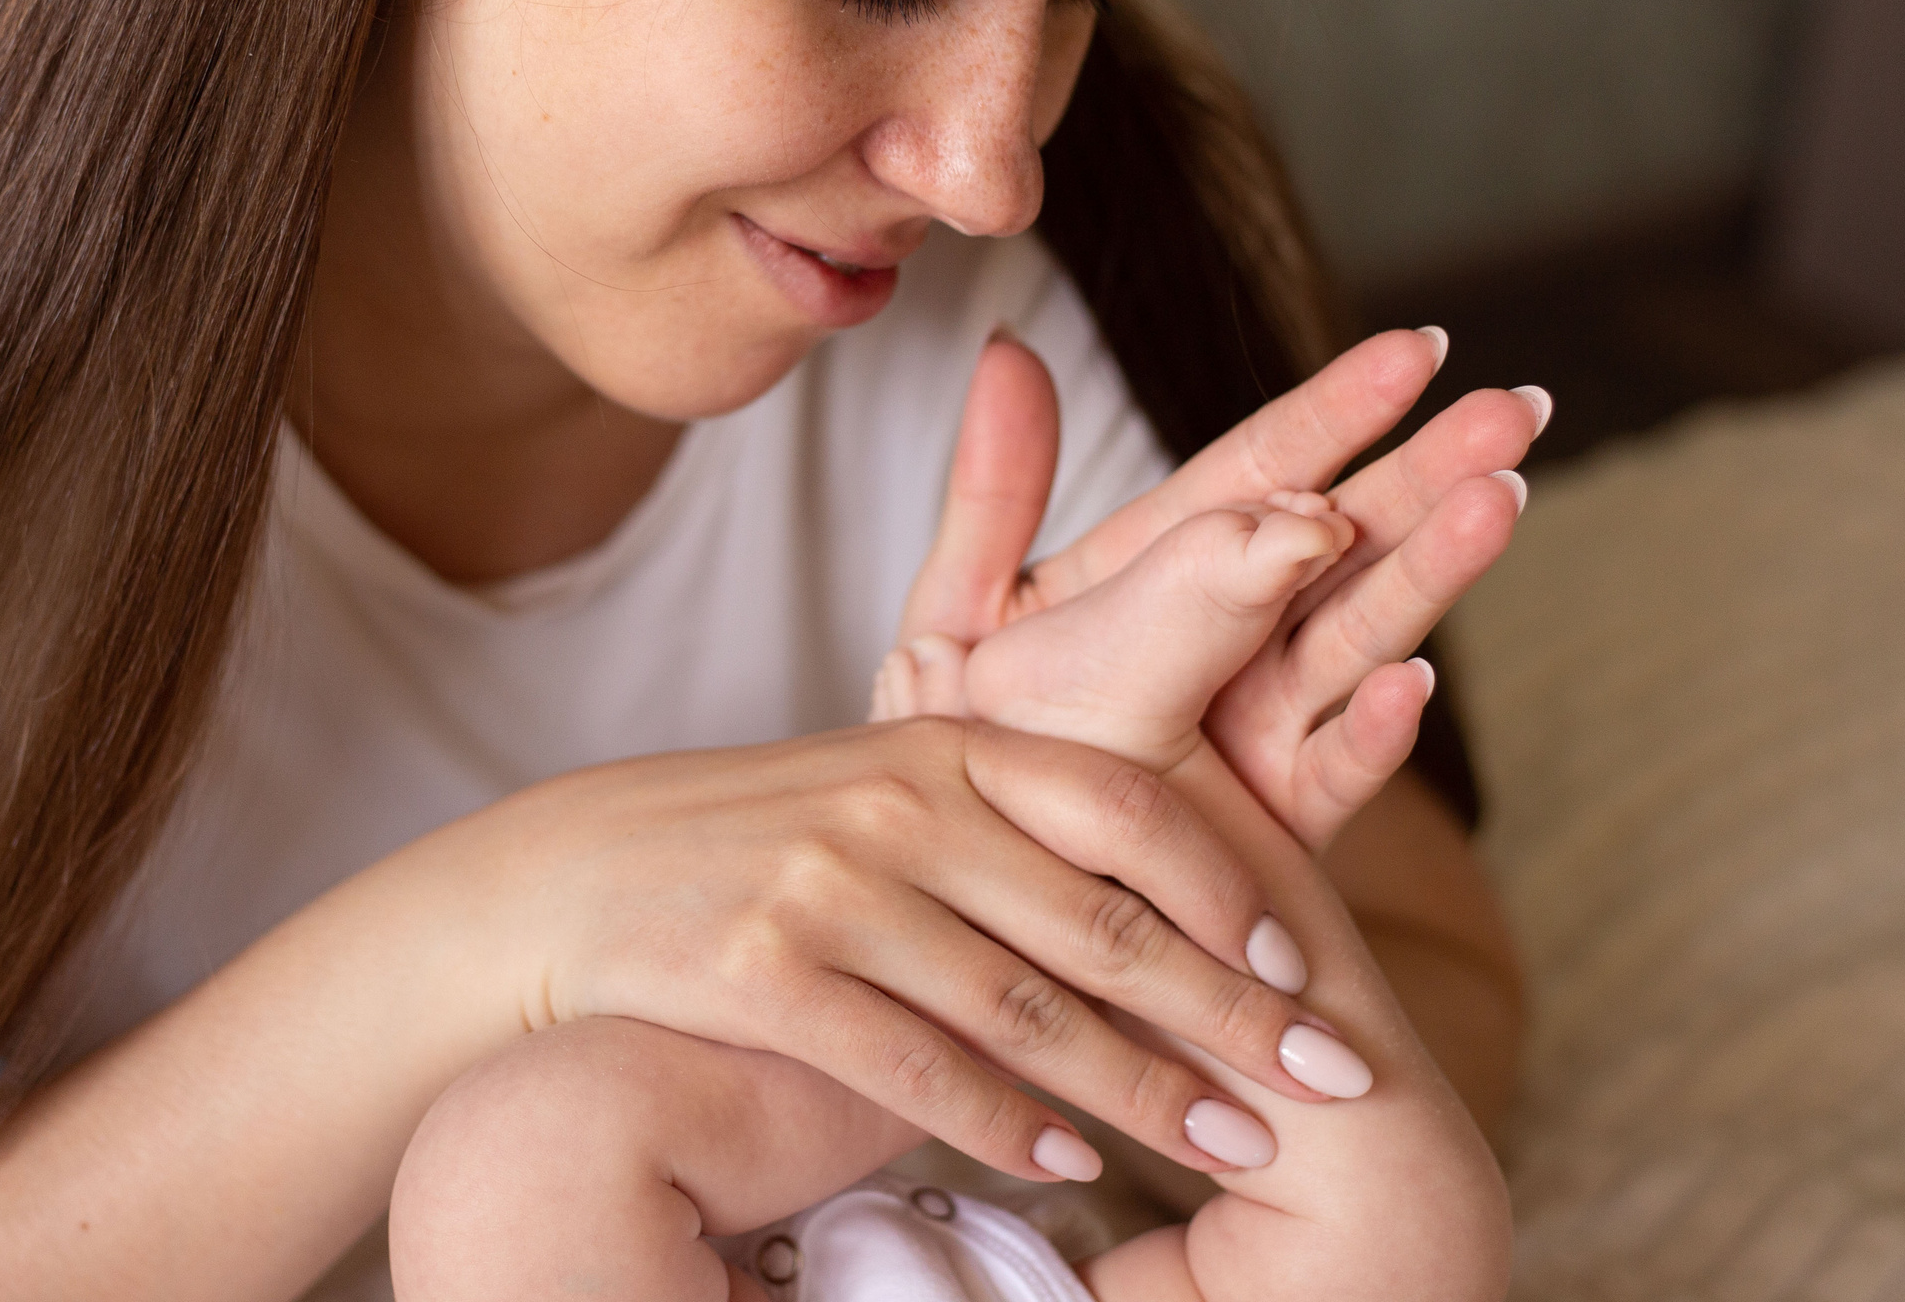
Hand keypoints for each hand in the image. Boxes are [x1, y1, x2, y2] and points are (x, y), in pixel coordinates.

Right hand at [441, 718, 1375, 1184]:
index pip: (1123, 802)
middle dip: (1229, 1007)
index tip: (1304, 963)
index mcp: (945, 741)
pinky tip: (1072, 1165)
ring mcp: (828, 884)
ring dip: (1140, 1085)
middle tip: (1328, 1074)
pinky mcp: (763, 969)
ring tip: (1234, 1145)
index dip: (1227, 883)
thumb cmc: (758, 836)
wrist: (575, 874)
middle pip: (1100, 916)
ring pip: (1022, 1002)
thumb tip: (1163, 893)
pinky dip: (1002, 1121)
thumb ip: (1004, 817)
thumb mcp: (882, 787)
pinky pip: (913, 1063)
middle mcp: (898, 802)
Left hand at [897, 329, 1543, 847]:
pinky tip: (1406, 684)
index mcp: (1156, 583)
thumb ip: (994, 498)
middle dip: (1423, 476)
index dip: (1333, 413)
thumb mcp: (958, 627)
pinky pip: (1319, 784)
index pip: (1255, 476)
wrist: (969, 936)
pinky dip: (1362, 736)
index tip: (1420, 349)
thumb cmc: (954, 775)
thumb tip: (1011, 347)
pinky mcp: (1262, 845)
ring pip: (1353, 643)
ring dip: (1424, 577)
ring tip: (1500, 503)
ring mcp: (1255, 744)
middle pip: (1337, 549)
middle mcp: (1225, 653)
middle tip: (1521, 410)